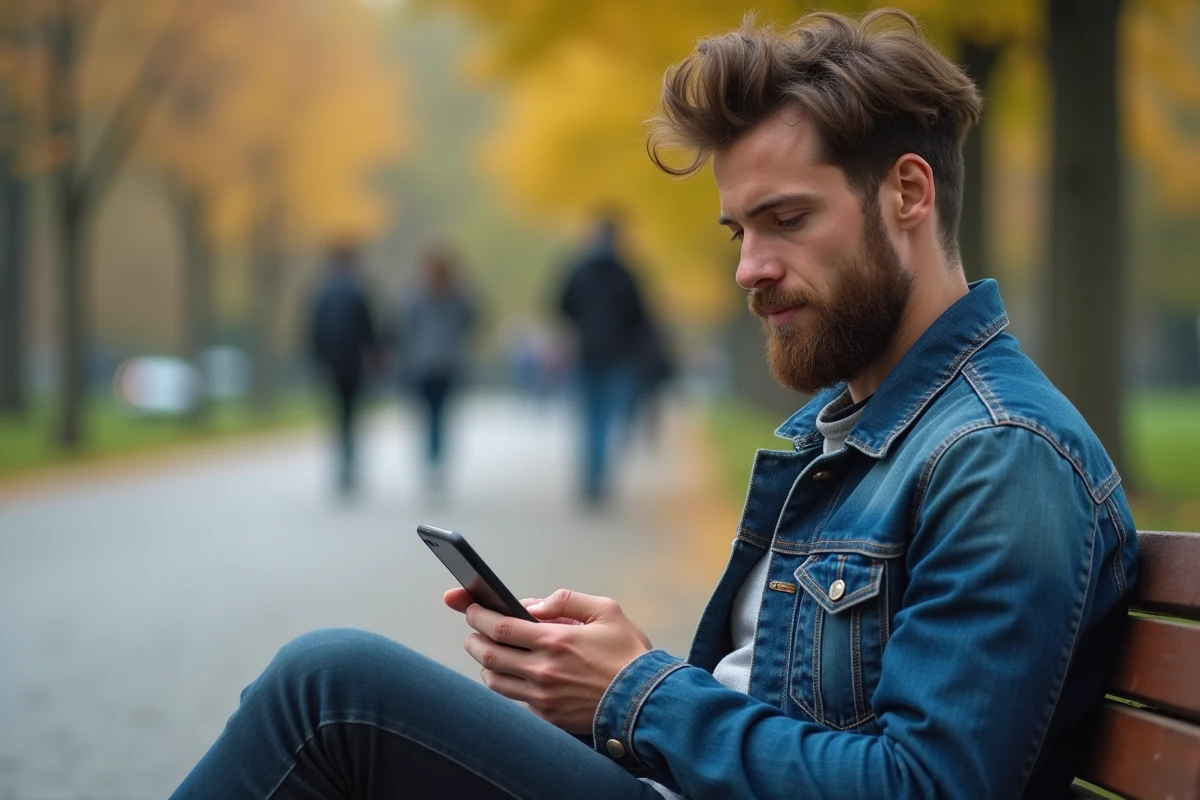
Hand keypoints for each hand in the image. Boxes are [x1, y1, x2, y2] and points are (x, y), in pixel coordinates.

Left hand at [442, 588, 652, 732]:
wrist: (646, 700)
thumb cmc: (628, 654)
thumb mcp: (606, 611)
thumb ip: (568, 600)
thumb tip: (537, 604)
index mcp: (555, 640)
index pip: (499, 627)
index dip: (477, 615)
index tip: (470, 607)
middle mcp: (543, 670)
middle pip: (489, 654)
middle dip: (474, 638)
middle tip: (473, 630)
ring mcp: (543, 696)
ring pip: (494, 681)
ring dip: (484, 663)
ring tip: (487, 651)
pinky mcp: (548, 715)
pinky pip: (513, 699)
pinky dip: (504, 683)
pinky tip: (508, 673)